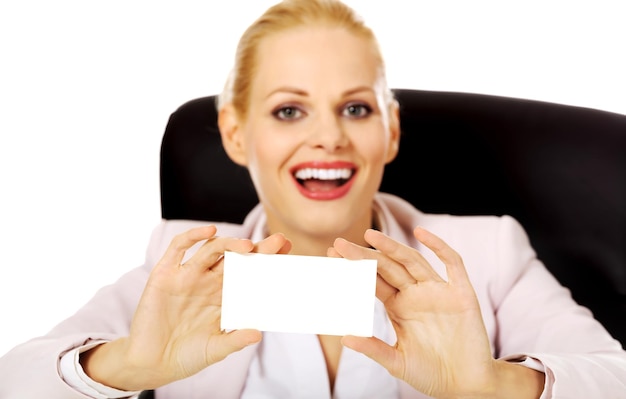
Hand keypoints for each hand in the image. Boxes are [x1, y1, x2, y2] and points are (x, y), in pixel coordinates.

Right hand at [82, 226, 290, 390]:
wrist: (151, 363)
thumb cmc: (186, 356)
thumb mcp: (215, 349)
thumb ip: (235, 340)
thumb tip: (258, 333)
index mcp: (224, 297)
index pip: (249, 274)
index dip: (267, 264)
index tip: (288, 256)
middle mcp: (208, 282)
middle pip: (236, 258)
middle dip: (258, 249)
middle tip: (279, 241)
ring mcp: (187, 276)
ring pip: (212, 249)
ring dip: (231, 243)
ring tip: (248, 246)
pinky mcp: (165, 274)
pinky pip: (178, 248)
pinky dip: (193, 236)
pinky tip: (210, 232)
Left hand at [330, 227, 542, 398]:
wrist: (467, 385)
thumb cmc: (432, 374)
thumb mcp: (397, 362)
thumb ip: (374, 349)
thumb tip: (344, 338)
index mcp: (399, 306)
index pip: (372, 281)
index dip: (353, 269)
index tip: (330, 257)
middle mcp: (416, 294)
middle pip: (387, 267)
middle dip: (364, 255)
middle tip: (339, 244)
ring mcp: (438, 291)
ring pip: (413, 261)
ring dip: (393, 247)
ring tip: (370, 236)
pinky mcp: (461, 294)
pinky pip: (452, 264)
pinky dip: (439, 246)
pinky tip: (421, 232)